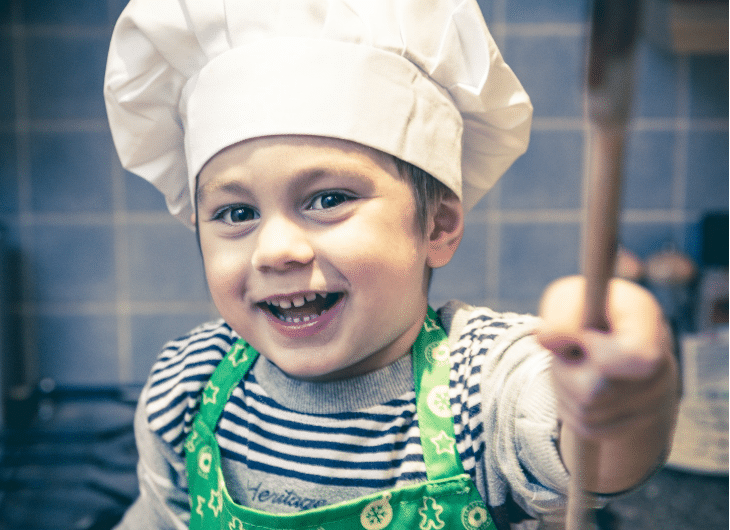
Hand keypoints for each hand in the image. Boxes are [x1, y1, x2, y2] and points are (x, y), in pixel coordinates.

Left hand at [536, 275, 679, 491]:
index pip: (639, 359)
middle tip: (567, 350)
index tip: (583, 338)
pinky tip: (574, 383)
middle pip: (597, 392)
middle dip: (566, 370)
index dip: (601, 357)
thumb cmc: (582, 307)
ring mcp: (654, 400)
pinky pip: (587, 428)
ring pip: (587, 412)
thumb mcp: (568, 300)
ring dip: (563, 387)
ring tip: (571, 362)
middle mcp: (662, 366)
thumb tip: (545, 338)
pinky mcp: (634, 423)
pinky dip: (568, 407)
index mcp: (648, 323)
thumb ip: (561, 317)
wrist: (602, 329)